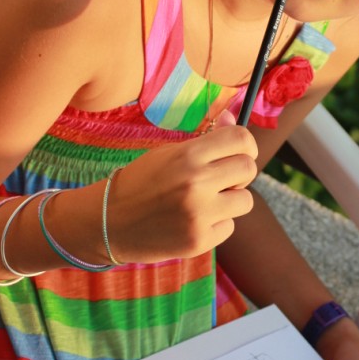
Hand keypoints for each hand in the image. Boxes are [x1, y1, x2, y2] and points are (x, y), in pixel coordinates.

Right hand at [107, 117, 257, 262]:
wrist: (109, 222)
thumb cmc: (141, 182)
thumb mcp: (168, 153)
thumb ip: (204, 140)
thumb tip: (231, 119)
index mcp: (188, 155)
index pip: (241, 139)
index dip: (245, 145)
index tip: (238, 153)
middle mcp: (196, 182)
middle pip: (248, 168)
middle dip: (239, 174)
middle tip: (221, 180)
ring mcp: (199, 214)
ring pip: (246, 200)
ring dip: (231, 201)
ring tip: (205, 202)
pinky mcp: (199, 240)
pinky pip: (229, 227)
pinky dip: (215, 225)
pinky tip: (192, 222)